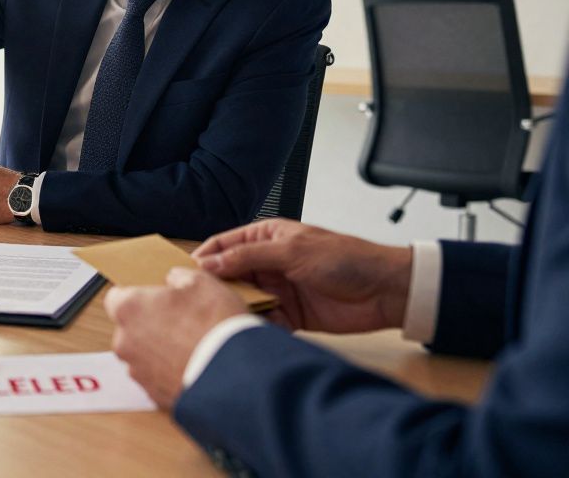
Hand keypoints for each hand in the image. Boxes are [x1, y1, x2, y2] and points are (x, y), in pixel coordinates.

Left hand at [105, 268, 245, 407]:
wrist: (235, 376)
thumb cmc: (215, 326)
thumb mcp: (202, 283)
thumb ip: (179, 277)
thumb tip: (175, 280)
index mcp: (129, 309)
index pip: (117, 297)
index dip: (139, 296)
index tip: (156, 297)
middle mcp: (125, 342)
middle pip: (131, 328)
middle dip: (151, 324)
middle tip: (182, 320)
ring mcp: (138, 372)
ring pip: (144, 354)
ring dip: (161, 349)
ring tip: (193, 344)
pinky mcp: (154, 395)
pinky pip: (158, 377)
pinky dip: (171, 371)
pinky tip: (195, 364)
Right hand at [193, 218, 412, 332]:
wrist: (386, 291)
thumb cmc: (347, 259)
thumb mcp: (292, 251)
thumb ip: (248, 257)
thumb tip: (209, 263)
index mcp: (266, 237)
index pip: (222, 246)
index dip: (202, 258)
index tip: (183, 275)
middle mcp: (268, 262)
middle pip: (228, 275)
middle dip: (213, 287)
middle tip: (196, 302)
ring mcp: (277, 289)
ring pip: (242, 299)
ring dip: (234, 308)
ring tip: (219, 318)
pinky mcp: (289, 314)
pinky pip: (262, 320)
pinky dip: (254, 325)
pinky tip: (246, 331)